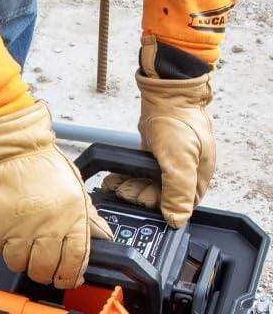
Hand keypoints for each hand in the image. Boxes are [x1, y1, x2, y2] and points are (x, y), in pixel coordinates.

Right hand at [0, 101, 111, 288]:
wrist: (10, 150)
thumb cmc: (42, 166)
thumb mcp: (76, 190)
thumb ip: (89, 218)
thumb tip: (104, 238)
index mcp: (71, 219)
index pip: (74, 261)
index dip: (71, 276)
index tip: (68, 278)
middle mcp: (44, 228)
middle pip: (44, 269)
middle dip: (45, 273)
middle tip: (43, 266)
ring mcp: (16, 231)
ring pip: (17, 263)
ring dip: (20, 258)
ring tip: (22, 243)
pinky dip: (0, 244)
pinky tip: (6, 230)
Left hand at [103, 37, 214, 227]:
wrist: (166, 95)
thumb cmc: (179, 122)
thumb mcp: (180, 160)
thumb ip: (178, 192)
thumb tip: (177, 219)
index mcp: (199, 176)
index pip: (180, 206)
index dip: (159, 208)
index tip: (142, 202)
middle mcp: (187, 171)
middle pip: (161, 197)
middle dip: (139, 196)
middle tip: (124, 191)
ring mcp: (171, 163)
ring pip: (148, 186)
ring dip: (131, 188)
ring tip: (116, 184)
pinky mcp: (156, 156)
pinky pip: (140, 174)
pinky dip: (128, 177)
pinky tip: (115, 179)